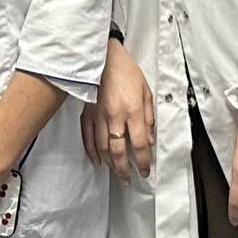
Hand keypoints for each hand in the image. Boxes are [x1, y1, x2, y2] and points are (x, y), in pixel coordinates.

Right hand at [84, 38, 153, 181]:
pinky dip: (92, 151)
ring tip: (115, 172)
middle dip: (124, 169)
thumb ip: (149, 117)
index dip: (142, 161)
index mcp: (133, 111)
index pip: (139, 144)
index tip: (144, 170)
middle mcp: (115, 117)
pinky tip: (97, 160)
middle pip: (118, 151)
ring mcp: (99, 116)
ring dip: (109, 164)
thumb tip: (149, 138)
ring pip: (102, 147)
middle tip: (128, 179)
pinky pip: (88, 137)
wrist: (103, 58)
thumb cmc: (126, 71)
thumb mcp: (146, 91)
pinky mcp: (87, 113)